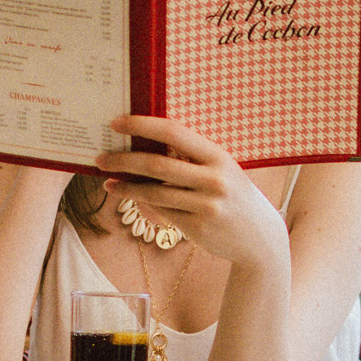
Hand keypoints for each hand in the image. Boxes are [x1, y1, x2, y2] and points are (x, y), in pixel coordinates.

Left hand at [97, 116, 284, 271]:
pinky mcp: (197, 228)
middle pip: (157, 165)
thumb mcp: (221, 169)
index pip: (174, 132)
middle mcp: (213, 180)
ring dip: (126, 186)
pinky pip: (161, 211)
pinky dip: (140, 200)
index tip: (117, 123)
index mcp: (218, 156)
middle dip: (124, 160)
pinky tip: (126, 193)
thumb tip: (146, 143)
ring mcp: (205, 206)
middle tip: (101, 158)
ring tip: (108, 180)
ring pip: (154, 192)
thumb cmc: (233, 195)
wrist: (259, 237)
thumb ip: (192, 157)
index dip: (142, 125)